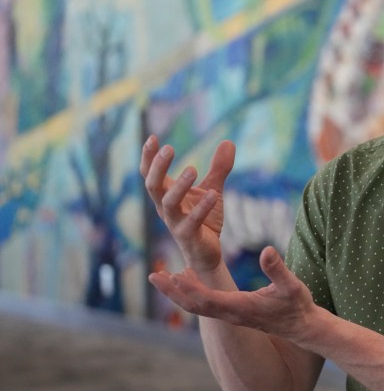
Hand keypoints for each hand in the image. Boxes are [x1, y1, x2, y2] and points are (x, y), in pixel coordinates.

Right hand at [141, 135, 234, 272]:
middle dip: (158, 167)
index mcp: (167, 195)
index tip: (153, 137)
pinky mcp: (189, 236)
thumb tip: (229, 142)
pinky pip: (192, 221)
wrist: (207, 253)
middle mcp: (166, 208)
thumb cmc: (204, 219)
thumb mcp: (212, 188)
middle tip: (169, 148)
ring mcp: (175, 223)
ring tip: (193, 169)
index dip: (148, 157)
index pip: (150, 174)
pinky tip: (213, 195)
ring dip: (179, 186)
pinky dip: (201, 207)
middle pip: (153, 185)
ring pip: (168, 203)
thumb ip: (218, 167)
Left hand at [149, 246, 319, 341]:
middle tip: (153, 276)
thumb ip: (277, 269)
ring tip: (163, 275)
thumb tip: (267, 250)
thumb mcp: (292, 285)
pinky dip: (192, 291)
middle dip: (172, 292)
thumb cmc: (298, 306)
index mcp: (241, 308)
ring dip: (178, 292)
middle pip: (194, 305)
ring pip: (197, 305)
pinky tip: (188, 276)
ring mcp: (231, 314)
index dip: (191, 288)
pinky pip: (205, 303)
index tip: (174, 275)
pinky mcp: (233, 312)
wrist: (303, 327)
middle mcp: (231, 313)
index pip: (208, 300)